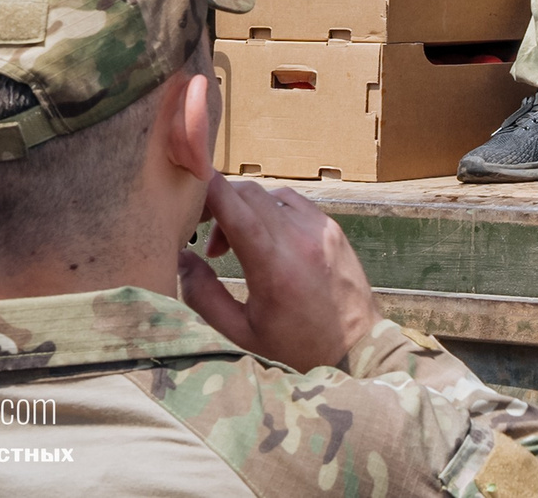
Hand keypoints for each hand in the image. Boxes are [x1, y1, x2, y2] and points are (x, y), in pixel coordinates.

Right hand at [178, 174, 377, 371]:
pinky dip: (271, 210)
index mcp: (274, 266)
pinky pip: (294, 203)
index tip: (188, 188)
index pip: (237, 209)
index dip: (210, 190)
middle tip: (208, 240)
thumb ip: (204, 295)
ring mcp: (321, 229)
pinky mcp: (333, 229)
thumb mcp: (240, 332)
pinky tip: (265, 238)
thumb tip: (181, 258)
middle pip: (250, 194)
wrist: (356, 348)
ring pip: (271, 195)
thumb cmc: (295, 348)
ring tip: (235, 246)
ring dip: (245, 208)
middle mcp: (300, 238)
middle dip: (220, 205)